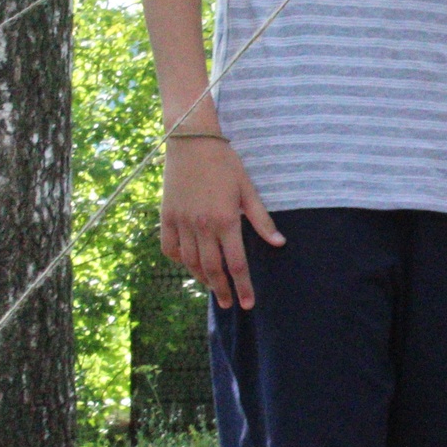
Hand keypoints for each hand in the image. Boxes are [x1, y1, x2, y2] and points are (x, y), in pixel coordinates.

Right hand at [159, 133, 282, 308]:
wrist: (191, 141)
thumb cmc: (225, 163)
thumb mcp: (248, 189)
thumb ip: (262, 220)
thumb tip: (279, 244)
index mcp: (225, 221)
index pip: (236, 264)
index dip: (243, 286)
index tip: (248, 303)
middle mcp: (201, 226)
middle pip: (212, 269)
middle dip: (223, 291)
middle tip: (231, 304)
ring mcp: (181, 222)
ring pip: (190, 261)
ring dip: (202, 278)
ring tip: (213, 288)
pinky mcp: (166, 216)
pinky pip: (169, 247)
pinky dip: (179, 259)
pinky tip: (189, 264)